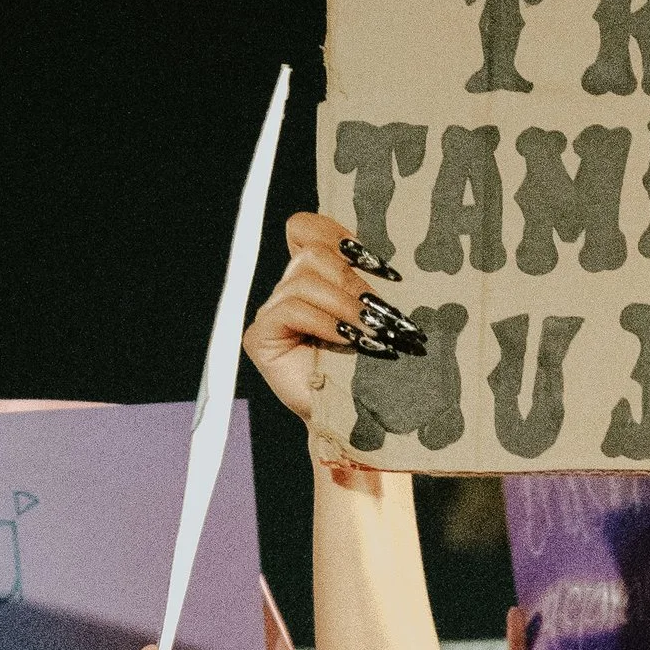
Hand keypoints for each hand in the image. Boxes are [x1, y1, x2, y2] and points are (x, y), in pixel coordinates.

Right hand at [243, 210, 391, 486]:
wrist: (361, 421)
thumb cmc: (377, 368)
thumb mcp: (380, 317)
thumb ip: (372, 283)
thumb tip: (389, 260)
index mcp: (315, 277)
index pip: (305, 228)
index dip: (334, 231)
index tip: (374, 260)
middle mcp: (288, 290)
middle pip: (310, 254)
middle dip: (351, 279)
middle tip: (383, 312)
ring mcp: (272, 313)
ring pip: (302, 280)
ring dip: (344, 304)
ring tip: (373, 331)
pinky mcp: (261, 337)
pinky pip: (290, 310)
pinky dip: (324, 322)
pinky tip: (348, 340)